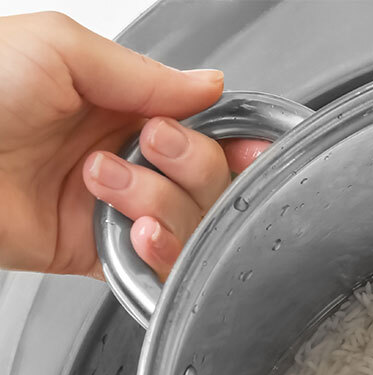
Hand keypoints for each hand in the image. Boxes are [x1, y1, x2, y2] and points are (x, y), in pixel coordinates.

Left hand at [0, 13, 265, 279]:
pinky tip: (135, 230)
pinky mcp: (94, 251)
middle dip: (192, 164)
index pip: (204, 128)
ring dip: (162, 203)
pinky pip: (156, 265)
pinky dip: (160, 251)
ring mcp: (112, 205)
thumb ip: (146, 72)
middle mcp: (123, 155)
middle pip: (209, 178)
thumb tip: (211, 86)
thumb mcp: (61, 48)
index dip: (234, 140)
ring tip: (104, 182)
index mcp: (120, 104)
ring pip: (189, 222)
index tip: (249, 146)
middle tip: (147, 145)